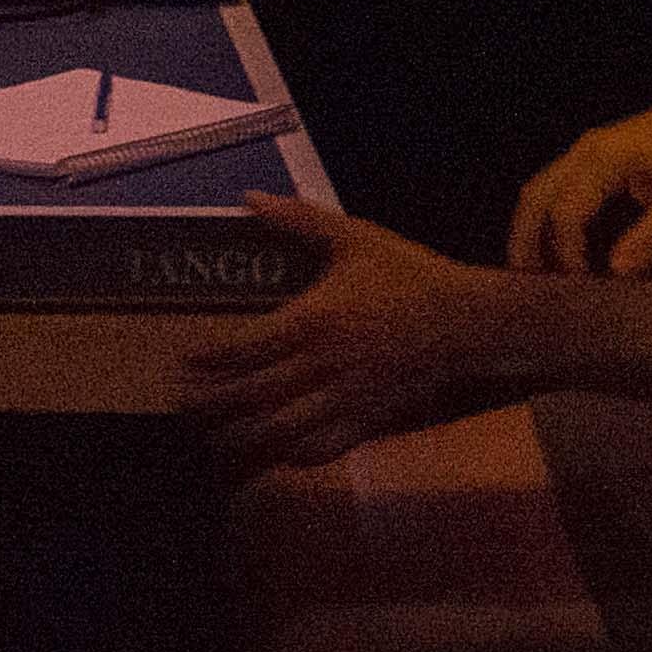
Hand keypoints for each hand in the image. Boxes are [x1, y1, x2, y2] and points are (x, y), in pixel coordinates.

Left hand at [178, 195, 517, 464]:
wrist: (467, 321)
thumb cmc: (409, 275)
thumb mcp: (353, 238)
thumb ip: (299, 219)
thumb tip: (250, 197)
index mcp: (312, 321)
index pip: (246, 347)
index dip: (210, 359)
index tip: (183, 364)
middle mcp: (322, 365)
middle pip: (254, 393)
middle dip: (214, 403)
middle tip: (184, 406)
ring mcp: (346, 397)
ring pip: (283, 427)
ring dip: (246, 435)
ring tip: (216, 438)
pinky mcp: (370, 417)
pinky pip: (327, 445)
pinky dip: (298, 454)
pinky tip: (281, 454)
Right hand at [510, 91, 651, 275]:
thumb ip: (651, 235)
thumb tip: (617, 272)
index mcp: (602, 159)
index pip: (567, 212)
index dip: (568, 251)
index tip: (582, 284)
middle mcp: (584, 151)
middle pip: (535, 195)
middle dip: (524, 238)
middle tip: (523, 281)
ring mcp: (587, 151)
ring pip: (541, 189)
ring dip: (532, 228)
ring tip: (533, 268)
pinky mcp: (595, 157)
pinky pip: (558, 187)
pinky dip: (549, 217)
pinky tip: (558, 244)